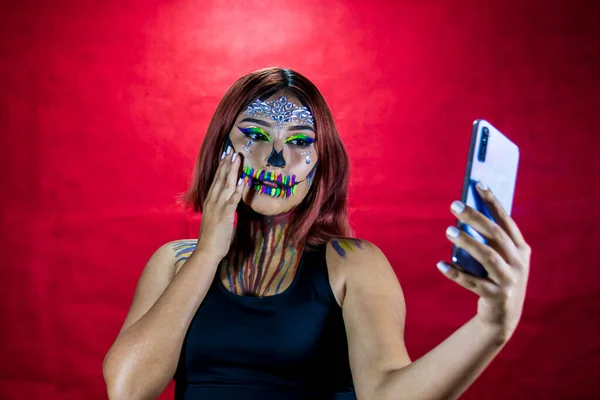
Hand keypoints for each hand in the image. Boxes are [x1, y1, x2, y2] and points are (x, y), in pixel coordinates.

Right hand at [195, 146, 245, 261]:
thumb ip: (221, 208)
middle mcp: (212, 201)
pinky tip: (242, 181)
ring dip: (232, 171)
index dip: (221, 167)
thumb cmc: (212, 237)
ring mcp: (217, 207)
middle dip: (227, 164)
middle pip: (220, 179)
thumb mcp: (216, 218)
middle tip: (232, 150)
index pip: (216, 180)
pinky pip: (232, 200)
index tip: (226, 155)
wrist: (206, 251)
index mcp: (210, 201)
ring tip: (237, 158)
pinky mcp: (224, 216)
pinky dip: (237, 190)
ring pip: (226, 185)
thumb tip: (228, 201)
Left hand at [437, 181, 530, 339]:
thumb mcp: (499, 258)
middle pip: (496, 235)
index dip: (493, 202)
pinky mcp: (497, 297)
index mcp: (521, 249)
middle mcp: (519, 263)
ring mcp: (510, 281)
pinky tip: (441, 265)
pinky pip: (473, 283)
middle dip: (475, 217)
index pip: (506, 221)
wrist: (503, 317)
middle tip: (455, 205)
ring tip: (448, 231)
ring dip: (467, 242)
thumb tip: (465, 214)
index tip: (479, 184)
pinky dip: (456, 273)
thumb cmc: (496, 278)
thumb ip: (487, 240)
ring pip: (488, 257)